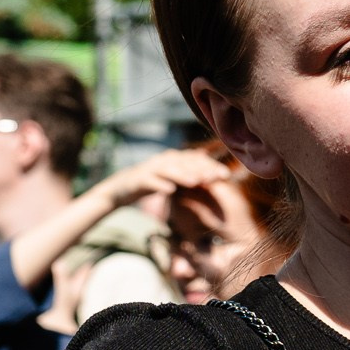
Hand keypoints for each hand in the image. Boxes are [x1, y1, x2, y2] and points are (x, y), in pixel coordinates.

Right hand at [98, 147, 235, 216]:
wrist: (123, 188)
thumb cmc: (154, 183)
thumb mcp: (174, 180)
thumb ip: (192, 177)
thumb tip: (216, 179)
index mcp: (174, 159)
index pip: (196, 159)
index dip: (211, 165)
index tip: (226, 175)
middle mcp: (164, 160)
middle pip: (185, 163)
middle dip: (202, 169)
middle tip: (216, 177)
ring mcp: (150, 168)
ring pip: (169, 170)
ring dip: (183, 175)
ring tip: (196, 182)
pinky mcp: (139, 179)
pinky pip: (150, 181)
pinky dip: (160, 184)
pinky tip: (170, 190)